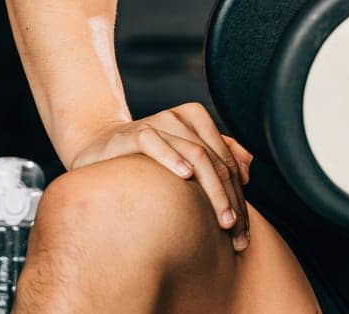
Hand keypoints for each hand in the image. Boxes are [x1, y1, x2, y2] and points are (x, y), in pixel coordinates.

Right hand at [69, 103, 254, 250]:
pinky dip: (172, 158)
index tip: (243, 230)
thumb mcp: (184, 156)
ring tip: (223, 219)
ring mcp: (157, 124)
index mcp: (196, 119)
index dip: (239, 196)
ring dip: (213, 190)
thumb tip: (248, 170)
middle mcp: (180, 118)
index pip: (226, 161)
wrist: (99, 148)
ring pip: (196, 153)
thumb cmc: (147, 158)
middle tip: (235, 230)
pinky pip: (155, 142)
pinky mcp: (133, 134)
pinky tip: (185, 177)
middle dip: (230, 199)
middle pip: (216, 160)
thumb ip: (218, 156)